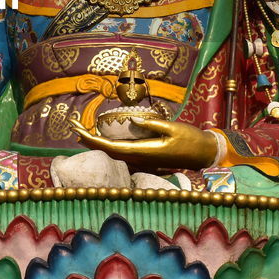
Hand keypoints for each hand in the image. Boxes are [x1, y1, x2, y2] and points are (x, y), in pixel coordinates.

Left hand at [69, 117, 218, 171]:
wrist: (205, 153)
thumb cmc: (191, 139)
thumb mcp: (173, 128)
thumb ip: (152, 124)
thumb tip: (131, 119)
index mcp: (144, 152)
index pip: (110, 147)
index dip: (91, 138)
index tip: (77, 128)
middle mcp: (140, 158)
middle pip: (107, 151)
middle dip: (88, 139)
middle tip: (72, 125)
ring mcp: (143, 159)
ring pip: (113, 153)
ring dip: (96, 142)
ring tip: (81, 131)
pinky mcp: (147, 157)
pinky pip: (122, 152)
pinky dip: (108, 144)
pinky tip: (102, 138)